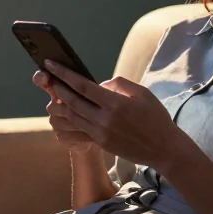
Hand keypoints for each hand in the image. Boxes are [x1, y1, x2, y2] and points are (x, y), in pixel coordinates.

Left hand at [41, 59, 192, 171]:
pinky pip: (80, 128)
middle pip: (72, 101)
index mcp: (115, 103)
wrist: (164, 149)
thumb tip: (100, 84)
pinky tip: (67, 110)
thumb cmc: (156, 117)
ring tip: (55, 92)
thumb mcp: (142, 93)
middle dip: (57, 87)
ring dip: (61, 103)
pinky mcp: (101, 143)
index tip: (51, 64)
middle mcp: (105, 119)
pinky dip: (71, 118)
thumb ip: (119, 84)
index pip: (82, 86)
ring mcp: (101, 133)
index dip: (64, 74)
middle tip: (48, 77)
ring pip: (73, 116)